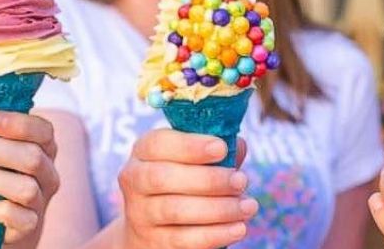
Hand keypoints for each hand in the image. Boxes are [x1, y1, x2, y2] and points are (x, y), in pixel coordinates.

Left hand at [0, 110, 59, 247]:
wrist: (9, 225)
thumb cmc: (2, 179)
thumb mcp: (0, 154)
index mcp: (45, 150)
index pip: (44, 131)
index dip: (17, 122)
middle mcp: (49, 174)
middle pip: (33, 158)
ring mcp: (42, 201)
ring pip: (26, 189)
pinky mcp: (30, 225)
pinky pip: (17, 217)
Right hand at [117, 129, 257, 248]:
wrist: (153, 227)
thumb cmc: (182, 181)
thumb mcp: (192, 160)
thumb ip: (215, 150)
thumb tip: (237, 146)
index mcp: (143, 151)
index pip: (158, 144)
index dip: (190, 146)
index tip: (221, 148)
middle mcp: (135, 181)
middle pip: (163, 178)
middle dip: (208, 179)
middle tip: (241, 181)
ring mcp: (140, 214)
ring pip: (175, 210)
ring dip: (218, 209)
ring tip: (248, 206)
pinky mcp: (152, 242)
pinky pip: (184, 240)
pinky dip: (215, 234)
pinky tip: (239, 228)